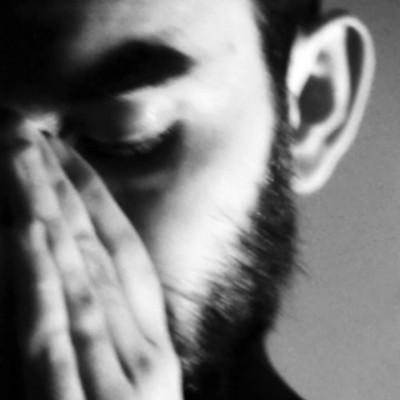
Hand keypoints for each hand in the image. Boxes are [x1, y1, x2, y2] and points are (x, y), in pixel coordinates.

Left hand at [0, 116, 181, 399]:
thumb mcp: (130, 382)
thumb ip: (114, 330)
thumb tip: (83, 266)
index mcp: (153, 345)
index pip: (126, 252)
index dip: (99, 201)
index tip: (71, 155)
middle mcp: (141, 352)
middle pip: (99, 254)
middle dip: (67, 193)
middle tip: (36, 138)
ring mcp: (114, 381)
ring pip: (79, 281)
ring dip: (51, 220)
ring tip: (27, 162)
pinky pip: (55, 335)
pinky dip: (42, 282)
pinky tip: (27, 234)